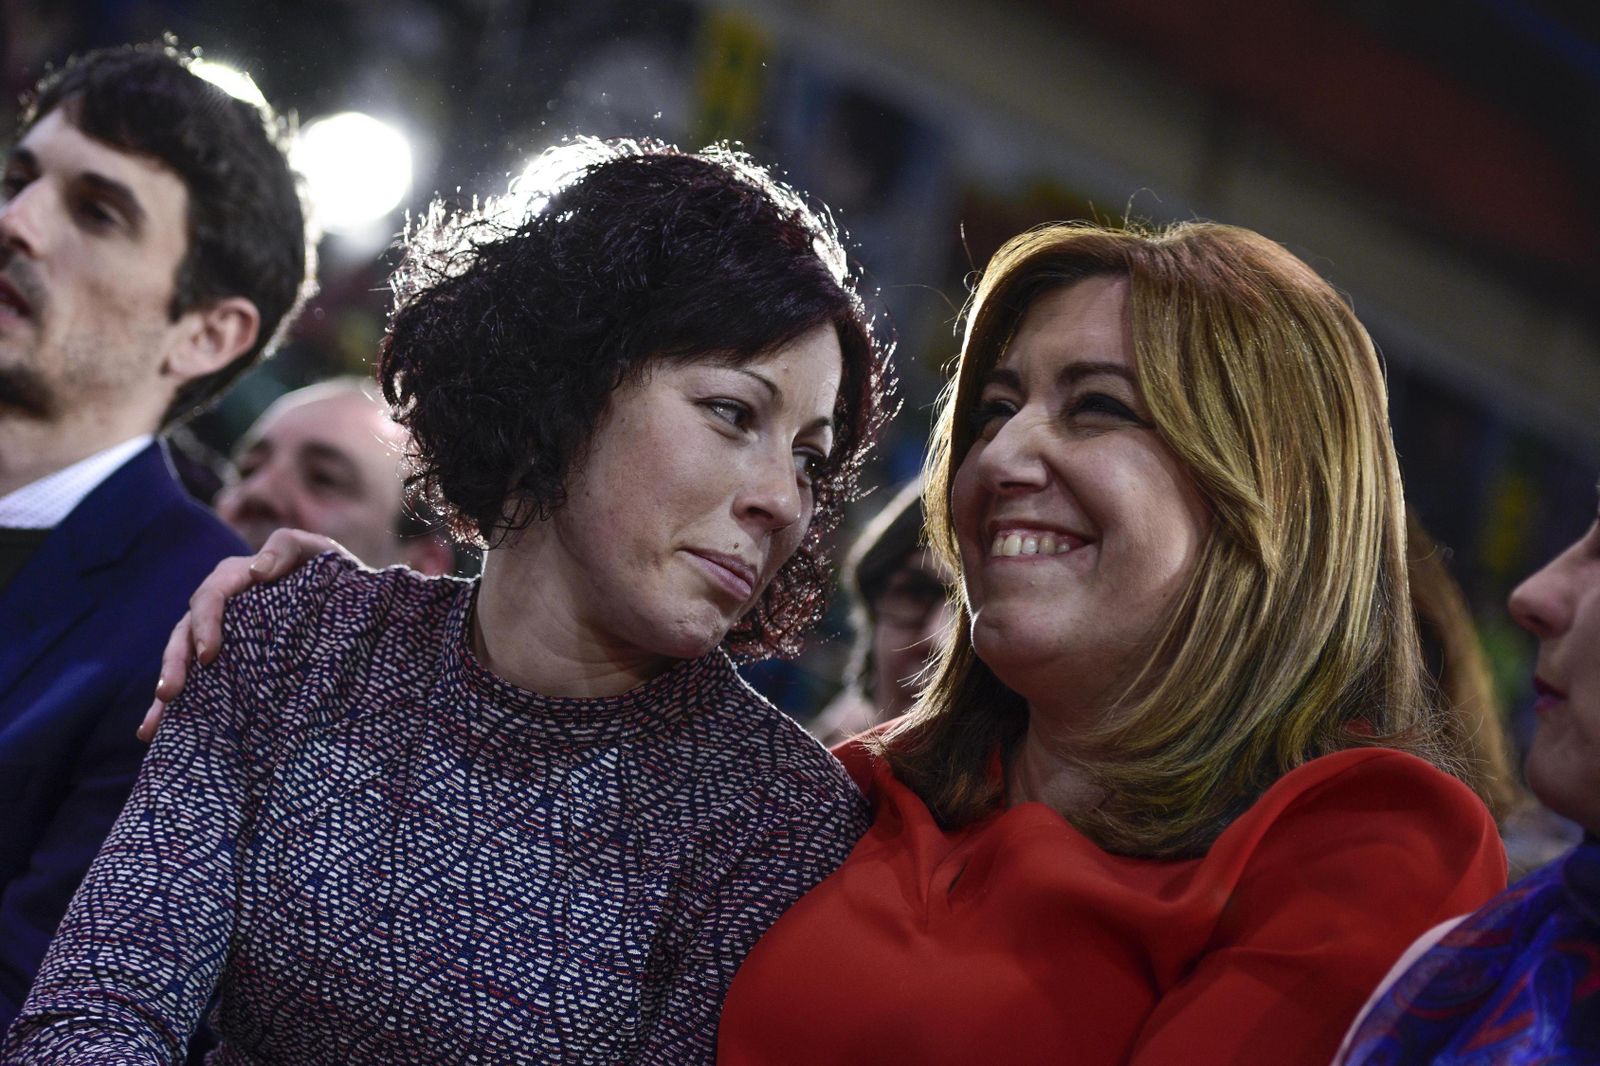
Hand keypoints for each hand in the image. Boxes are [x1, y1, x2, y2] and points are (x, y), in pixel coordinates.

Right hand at [138, 528, 346, 741]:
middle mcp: (221, 607)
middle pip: (186, 632)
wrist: (349, 601)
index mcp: (238, 578)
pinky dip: (172, 706)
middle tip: (169, 693)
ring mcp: (221, 635)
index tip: (209, 656)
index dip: (206, 624)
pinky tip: (154, 731)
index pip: (211, 597)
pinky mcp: (226, 660)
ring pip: (182, 659)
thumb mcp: (315, 552)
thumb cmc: (332, 572)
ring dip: (167, 687)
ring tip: (155, 723)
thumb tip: (257, 570)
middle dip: (175, 663)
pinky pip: (195, 680)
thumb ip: (287, 548)